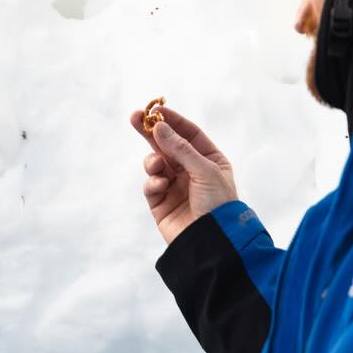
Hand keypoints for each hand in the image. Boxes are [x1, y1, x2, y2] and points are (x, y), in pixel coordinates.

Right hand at [129, 104, 237, 244]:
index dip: (172, 121)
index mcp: (208, 160)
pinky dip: (152, 182)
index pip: (188, 134)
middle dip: (150, 132)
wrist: (212, 242)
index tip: (155, 110)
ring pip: (155, 163)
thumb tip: (158, 127)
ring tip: (155, 165)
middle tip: (134, 116)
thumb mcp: (204, 170)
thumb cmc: (218, 204)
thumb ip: (180, 148)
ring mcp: (174, 186)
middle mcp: (191, 171)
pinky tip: (160, 186)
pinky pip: (151, 185)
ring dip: (152, 160)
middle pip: (167, 145)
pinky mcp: (161, 202)